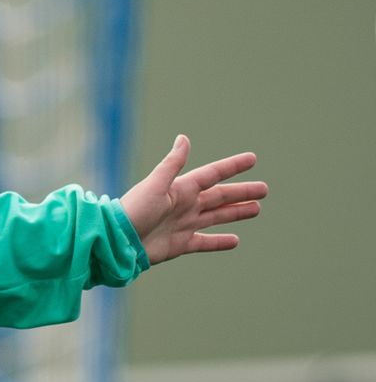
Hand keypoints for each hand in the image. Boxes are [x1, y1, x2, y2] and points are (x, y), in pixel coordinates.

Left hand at [120, 135, 264, 263]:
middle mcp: (184, 205)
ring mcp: (183, 225)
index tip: (252, 159)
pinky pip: (205, 242)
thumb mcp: (155, 184)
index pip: (212, 175)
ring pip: (217, 217)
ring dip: (236, 213)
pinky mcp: (180, 244)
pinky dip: (220, 242)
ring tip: (256, 209)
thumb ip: (172, 164)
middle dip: (241, 192)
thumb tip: (184, 138)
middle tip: (264, 189)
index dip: (232, 167)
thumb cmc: (134, 210)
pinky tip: (235, 241)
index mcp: (180, 189)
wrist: (117, 240)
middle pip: (220, 197)